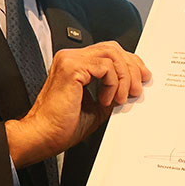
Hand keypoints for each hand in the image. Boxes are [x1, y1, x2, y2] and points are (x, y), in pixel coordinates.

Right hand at [5, 41, 150, 168]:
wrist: (42, 136)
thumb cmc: (61, 126)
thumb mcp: (97, 107)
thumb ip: (112, 92)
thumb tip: (132, 87)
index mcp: (75, 64)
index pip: (109, 52)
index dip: (129, 62)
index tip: (142, 76)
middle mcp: (71, 57)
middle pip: (113, 48)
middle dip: (132, 67)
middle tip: (138, 88)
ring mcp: (70, 59)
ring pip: (112, 54)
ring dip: (124, 77)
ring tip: (122, 98)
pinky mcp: (71, 67)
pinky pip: (105, 67)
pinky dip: (113, 83)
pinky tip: (106, 100)